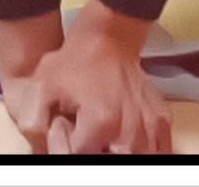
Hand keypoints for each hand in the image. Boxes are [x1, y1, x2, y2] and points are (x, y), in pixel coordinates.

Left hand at [0, 6, 170, 154]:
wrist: (108, 39)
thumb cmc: (77, 61)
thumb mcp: (43, 85)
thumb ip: (36, 118)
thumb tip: (39, 138)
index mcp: (101, 120)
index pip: (82, 154)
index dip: (70, 147)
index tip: (69, 134)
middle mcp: (129, 127)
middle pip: (112, 160)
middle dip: (98, 153)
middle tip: (90, 140)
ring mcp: (150, 125)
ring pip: (140, 158)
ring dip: (120, 153)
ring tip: (108, 142)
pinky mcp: (162, 121)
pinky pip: (161, 149)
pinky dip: (145, 151)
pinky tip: (129, 145)